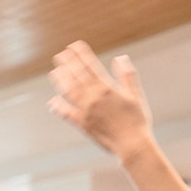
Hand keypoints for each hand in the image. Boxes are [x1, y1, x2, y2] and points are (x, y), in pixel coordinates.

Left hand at [49, 43, 152, 162]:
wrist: (132, 145)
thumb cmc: (137, 121)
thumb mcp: (136, 96)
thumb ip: (127, 76)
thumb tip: (121, 58)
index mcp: (107, 88)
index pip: (90, 65)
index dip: (80, 54)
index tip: (74, 46)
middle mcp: (94, 97)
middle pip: (76, 75)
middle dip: (67, 63)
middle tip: (60, 56)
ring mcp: (86, 110)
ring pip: (69, 91)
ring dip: (60, 80)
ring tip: (55, 72)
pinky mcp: (83, 124)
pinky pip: (67, 113)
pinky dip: (59, 107)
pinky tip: (53, 102)